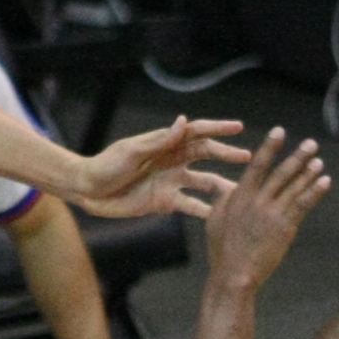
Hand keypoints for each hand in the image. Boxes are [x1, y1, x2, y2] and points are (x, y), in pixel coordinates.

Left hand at [73, 115, 248, 219]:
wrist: (88, 190)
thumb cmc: (106, 165)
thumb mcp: (132, 152)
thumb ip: (160, 141)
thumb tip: (184, 122)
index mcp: (165, 144)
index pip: (196, 132)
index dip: (217, 129)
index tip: (238, 127)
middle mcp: (172, 160)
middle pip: (206, 155)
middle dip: (227, 155)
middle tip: (250, 158)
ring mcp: (170, 181)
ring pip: (203, 182)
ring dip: (221, 185)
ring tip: (241, 191)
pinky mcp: (164, 201)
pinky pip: (190, 205)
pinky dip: (205, 210)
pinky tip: (222, 216)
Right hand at [200, 128, 328, 296]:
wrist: (235, 274)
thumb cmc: (222, 248)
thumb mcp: (215, 219)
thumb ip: (223, 199)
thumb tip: (228, 185)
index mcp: (239, 197)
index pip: (257, 166)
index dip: (269, 147)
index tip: (279, 131)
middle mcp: (257, 202)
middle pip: (281, 174)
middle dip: (297, 157)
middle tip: (310, 143)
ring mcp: (273, 214)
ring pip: (294, 188)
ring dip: (308, 173)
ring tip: (318, 160)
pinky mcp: (285, 228)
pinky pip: (303, 205)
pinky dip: (315, 192)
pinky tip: (324, 181)